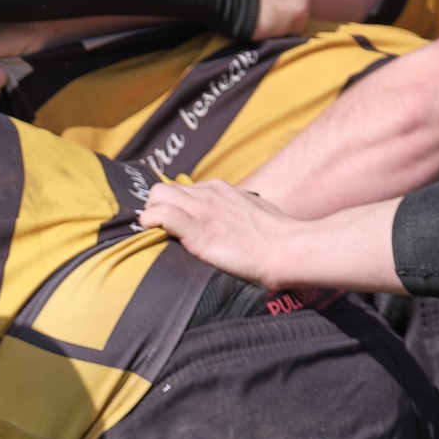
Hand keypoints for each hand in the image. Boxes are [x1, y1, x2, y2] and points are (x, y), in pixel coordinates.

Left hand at [138, 178, 299, 287]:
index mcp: (220, 189)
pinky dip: (150, 222)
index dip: (170, 206)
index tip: (170, 222)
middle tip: (158, 229)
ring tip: (155, 233)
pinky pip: (162, 216)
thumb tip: (226, 221)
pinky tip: (152, 233)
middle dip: (154, 207)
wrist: (288, 249)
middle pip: (162, 189)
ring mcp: (203, 210)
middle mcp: (209, 194)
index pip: (181, 189)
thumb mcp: (253, 212)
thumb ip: (233, 212)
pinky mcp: (198, 231)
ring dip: (149, 214)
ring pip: (157, 196)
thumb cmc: (277, 237)